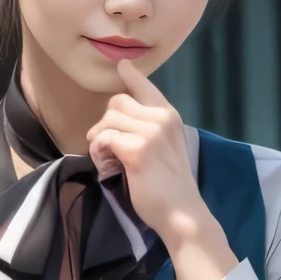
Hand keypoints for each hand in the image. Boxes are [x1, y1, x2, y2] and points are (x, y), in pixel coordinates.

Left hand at [86, 60, 237, 279]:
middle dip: (106, 123)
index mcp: (170, 116)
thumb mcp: (166, 148)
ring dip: (99, 139)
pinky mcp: (137, 150)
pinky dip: (98, 152)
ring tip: (106, 159)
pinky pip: (104, 138)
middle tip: (107, 147)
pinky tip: (106, 166)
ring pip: (108, 119)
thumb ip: (151, 129)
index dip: (131, 75)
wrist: (182, 213)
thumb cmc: (171, 187)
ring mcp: (150, 133)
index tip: (122, 67)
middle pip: (117, 102)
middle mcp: (161, 119)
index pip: (146, 87)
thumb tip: (119, 118)